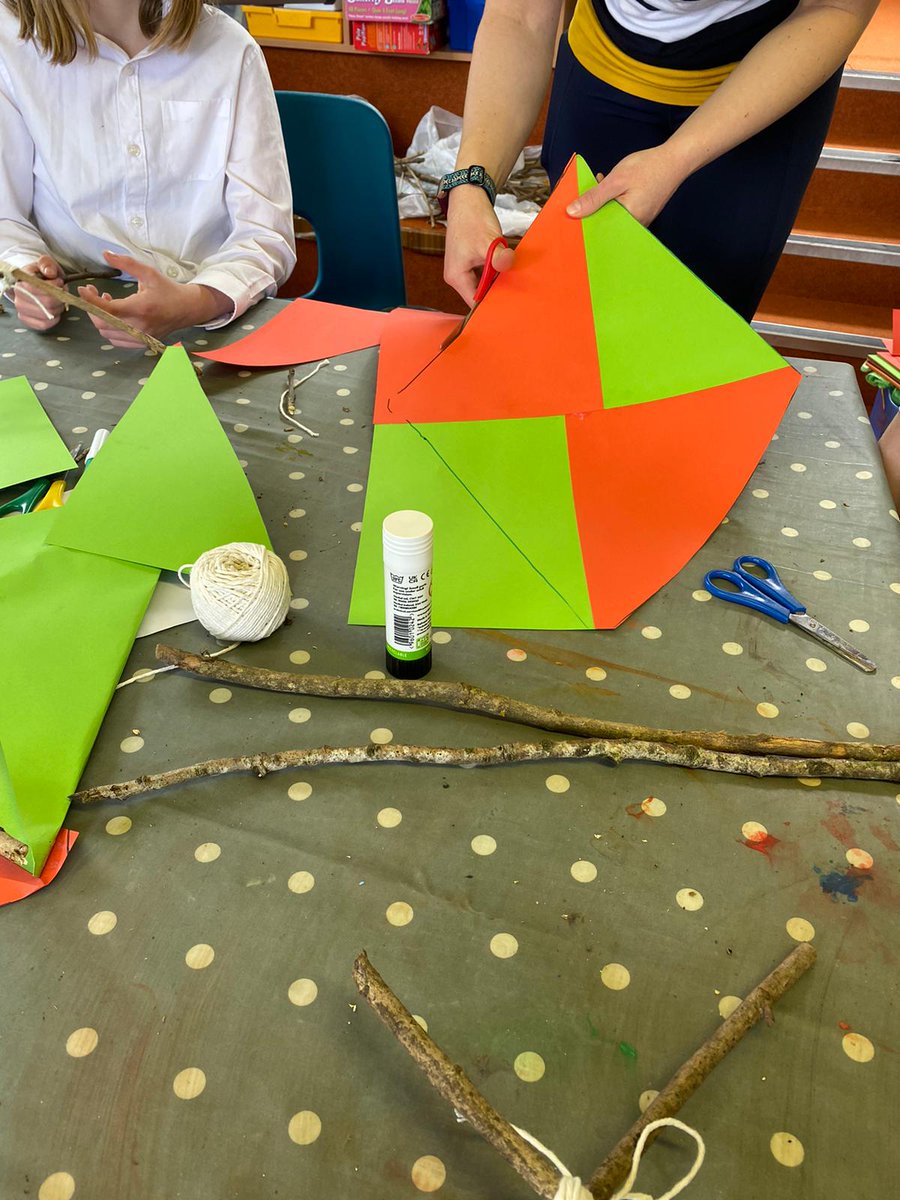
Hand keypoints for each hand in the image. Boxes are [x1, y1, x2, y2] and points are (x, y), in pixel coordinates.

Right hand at [14, 255, 66, 330]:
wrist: (37, 283)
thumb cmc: (42, 274)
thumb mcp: (45, 263)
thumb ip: (47, 264)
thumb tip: (50, 273)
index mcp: (21, 282)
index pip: (37, 289)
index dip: (52, 287)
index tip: (59, 282)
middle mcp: (18, 298)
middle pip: (45, 304)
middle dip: (59, 298)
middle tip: (62, 292)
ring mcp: (22, 311)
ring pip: (47, 315)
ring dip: (58, 308)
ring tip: (59, 300)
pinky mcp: (28, 321)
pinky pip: (44, 325)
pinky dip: (54, 319)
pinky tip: (55, 311)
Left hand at [78, 251, 231, 347]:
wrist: (187, 309)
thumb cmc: (167, 290)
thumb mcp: (149, 273)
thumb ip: (126, 263)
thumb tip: (105, 254)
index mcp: (141, 308)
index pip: (107, 309)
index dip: (90, 300)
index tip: (83, 289)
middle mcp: (140, 326)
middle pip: (103, 324)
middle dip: (92, 309)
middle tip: (92, 294)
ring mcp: (140, 337)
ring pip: (107, 333)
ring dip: (100, 318)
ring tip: (105, 303)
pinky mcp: (141, 342)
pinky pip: (116, 340)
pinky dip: (109, 329)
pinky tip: (113, 316)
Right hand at [443, 186, 514, 306]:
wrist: (468, 200)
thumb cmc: (473, 219)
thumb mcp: (488, 240)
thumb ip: (499, 256)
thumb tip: (508, 263)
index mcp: (456, 277)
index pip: (474, 302)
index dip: (491, 306)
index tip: (509, 306)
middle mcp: (456, 277)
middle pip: (478, 296)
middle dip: (496, 295)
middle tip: (516, 295)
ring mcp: (462, 270)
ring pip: (482, 286)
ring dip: (496, 284)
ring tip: (512, 282)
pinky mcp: (469, 264)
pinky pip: (483, 276)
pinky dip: (494, 275)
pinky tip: (505, 271)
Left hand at [566, 145, 688, 226]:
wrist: (675, 160)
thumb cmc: (648, 168)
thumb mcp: (615, 181)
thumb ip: (593, 198)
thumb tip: (572, 212)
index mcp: (627, 221)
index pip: (598, 230)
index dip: (583, 223)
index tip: (570, 215)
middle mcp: (634, 226)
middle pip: (604, 225)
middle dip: (591, 212)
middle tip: (581, 196)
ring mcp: (639, 221)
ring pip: (611, 217)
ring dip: (601, 203)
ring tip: (597, 185)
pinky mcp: (640, 213)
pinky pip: (620, 212)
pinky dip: (611, 201)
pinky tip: (608, 187)